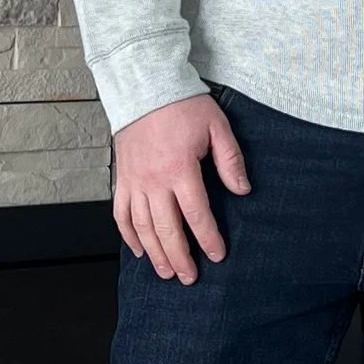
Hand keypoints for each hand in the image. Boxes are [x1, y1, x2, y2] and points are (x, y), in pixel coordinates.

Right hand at [113, 93, 249, 284]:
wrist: (144, 86)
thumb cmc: (182, 104)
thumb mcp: (216, 126)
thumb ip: (231, 160)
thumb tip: (243, 190)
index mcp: (180, 169)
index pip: (196, 214)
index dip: (208, 238)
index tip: (217, 255)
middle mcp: (153, 181)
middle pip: (166, 229)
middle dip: (180, 257)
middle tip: (190, 278)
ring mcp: (134, 181)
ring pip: (142, 227)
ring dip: (154, 253)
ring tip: (166, 272)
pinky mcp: (121, 178)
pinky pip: (120, 213)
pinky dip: (128, 235)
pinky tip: (138, 250)